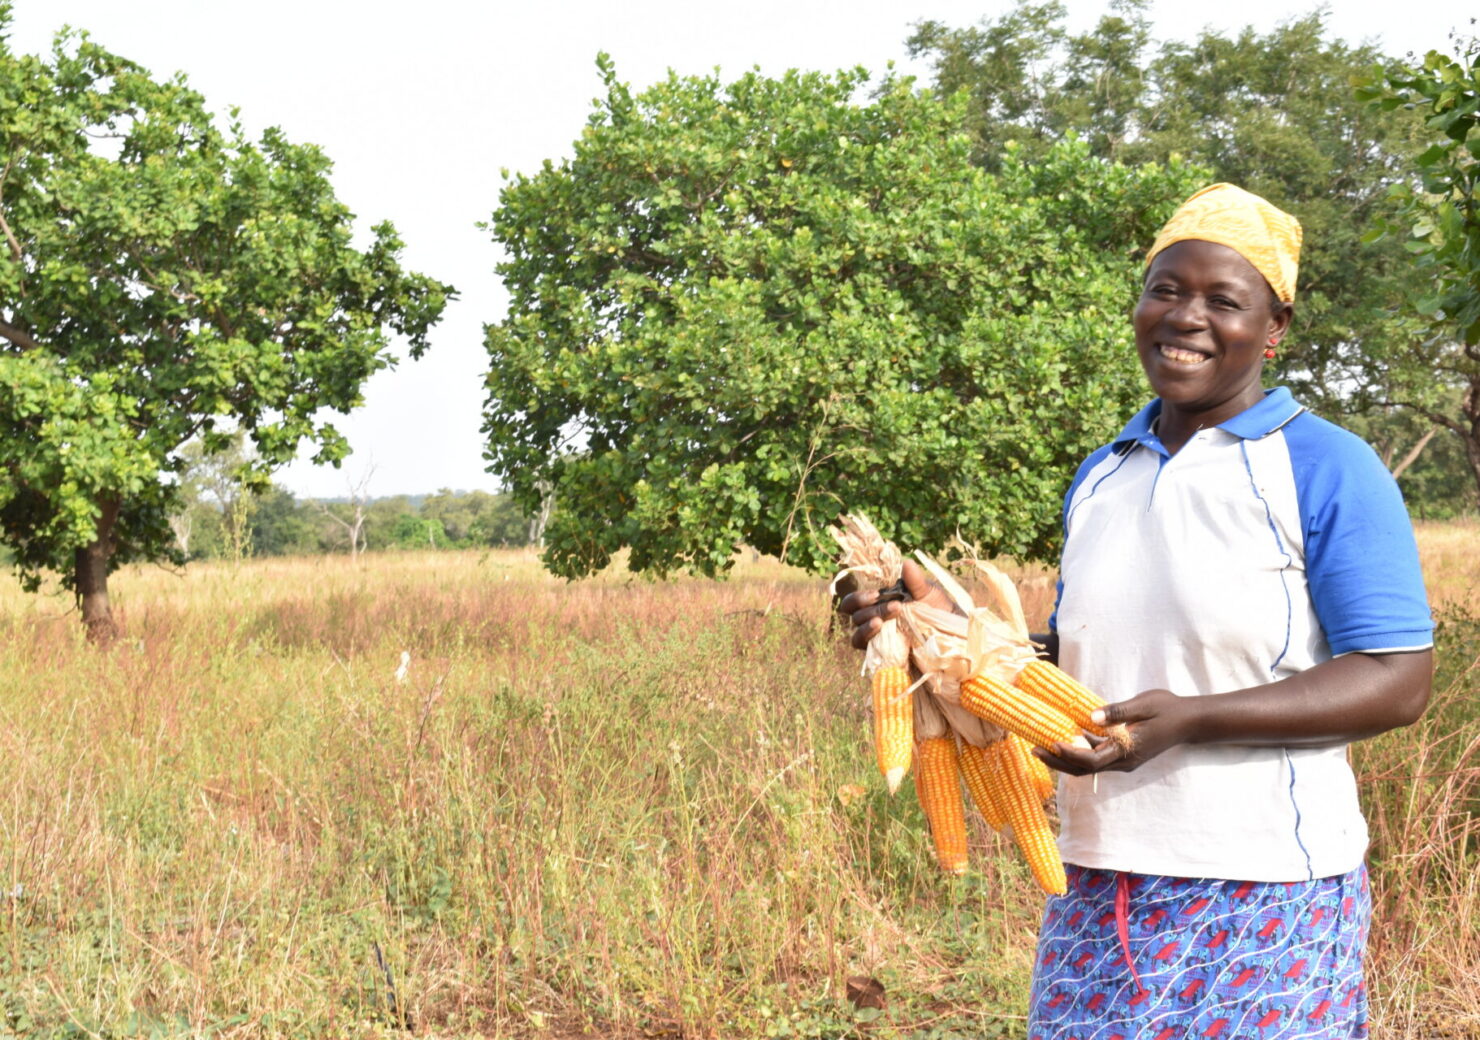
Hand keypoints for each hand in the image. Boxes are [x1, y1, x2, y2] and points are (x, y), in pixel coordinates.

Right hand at [837, 559, 955, 651]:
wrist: (953, 637)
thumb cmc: (938, 611)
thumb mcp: (929, 593)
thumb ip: (916, 581)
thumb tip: (906, 562)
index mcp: (880, 603)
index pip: (856, 600)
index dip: (859, 597)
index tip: (876, 594)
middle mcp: (874, 620)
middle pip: (854, 614)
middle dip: (866, 608)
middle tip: (893, 606)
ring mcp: (877, 639)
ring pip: (856, 633)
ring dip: (866, 624)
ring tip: (881, 621)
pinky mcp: (882, 655)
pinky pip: (865, 648)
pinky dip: (869, 638)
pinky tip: (880, 631)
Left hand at [1034, 688, 1197, 774]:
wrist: (1189, 722)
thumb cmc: (1168, 709)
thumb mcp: (1144, 705)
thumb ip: (1118, 712)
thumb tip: (1092, 716)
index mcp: (1127, 752)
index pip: (1092, 760)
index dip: (1070, 754)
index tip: (1052, 742)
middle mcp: (1123, 762)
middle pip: (1084, 768)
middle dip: (1058, 761)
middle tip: (1034, 750)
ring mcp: (1123, 760)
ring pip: (1089, 765)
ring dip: (1066, 757)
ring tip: (1042, 745)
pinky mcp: (1123, 754)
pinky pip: (1097, 757)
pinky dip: (1080, 750)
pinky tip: (1065, 736)